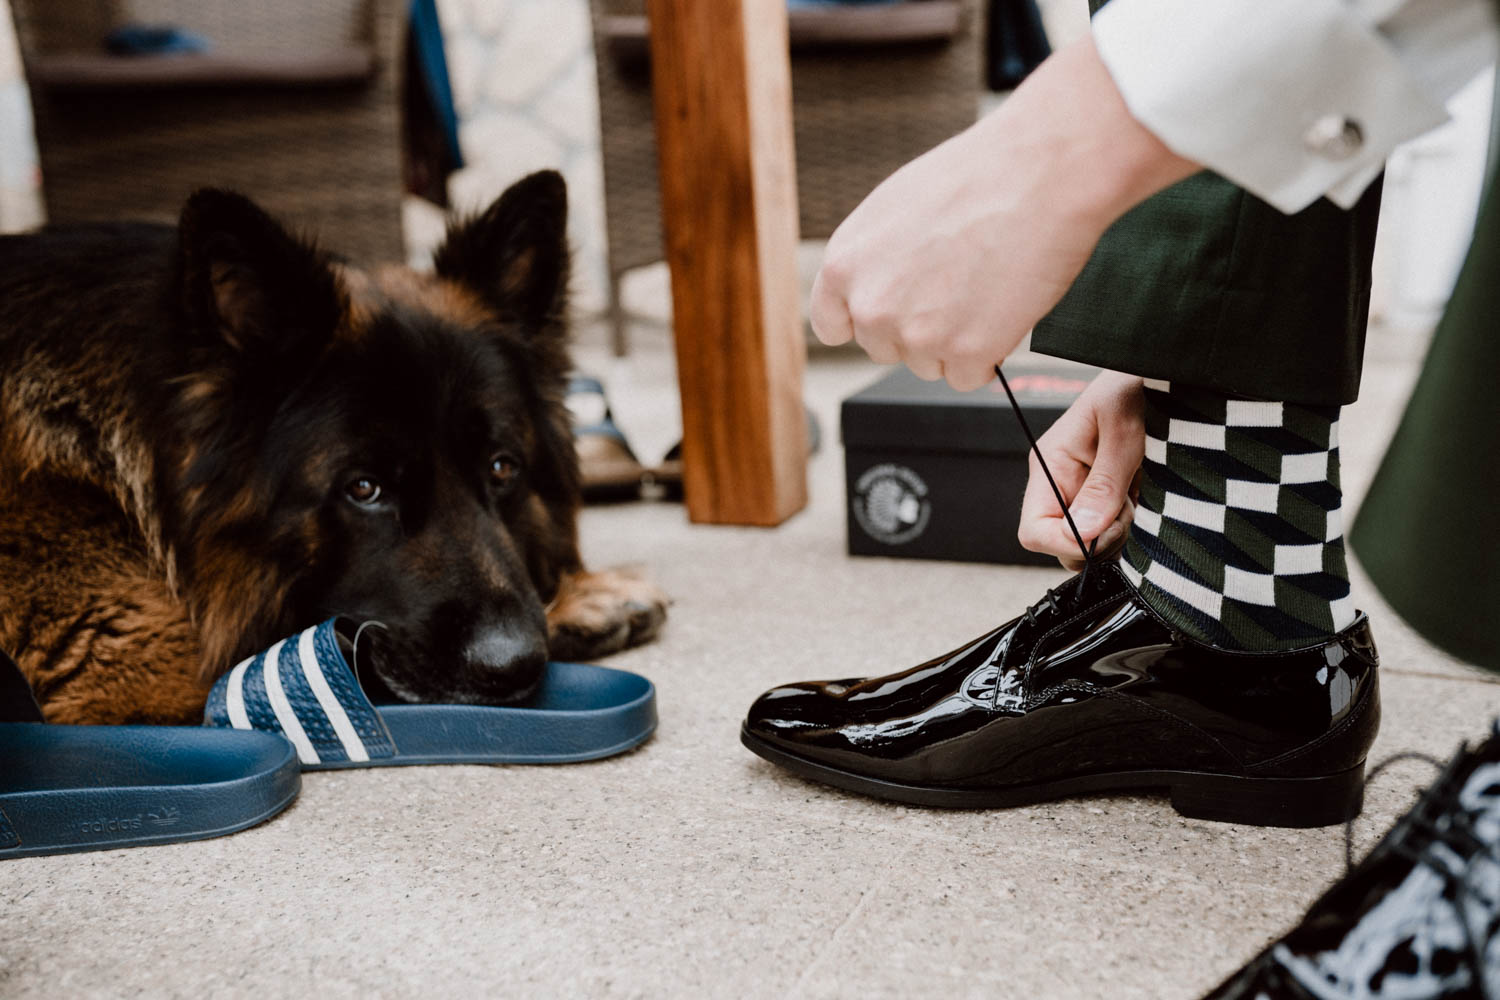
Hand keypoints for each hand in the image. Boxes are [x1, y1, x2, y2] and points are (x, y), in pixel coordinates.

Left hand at [809, 38, 1195, 391]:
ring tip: (983, 288)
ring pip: (928, 365)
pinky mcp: (966, 354)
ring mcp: (918, 335)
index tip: (889, 316)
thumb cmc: (976, 177)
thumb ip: (873, 259)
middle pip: (884, 348)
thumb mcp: (894, 208)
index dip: (865, 321)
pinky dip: (988, 354)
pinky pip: (969, 377)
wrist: (1040, 174)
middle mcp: (872, 307)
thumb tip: (874, 288)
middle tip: (955, 286)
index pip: (832, 326)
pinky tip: (1001, 309)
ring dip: (954, 342)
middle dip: (916, 328)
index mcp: (843, 266)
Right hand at [1017, 371, 1143, 571]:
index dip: (1065, 543)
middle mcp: (1060, 485)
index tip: (1103, 529)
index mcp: (1051, 466)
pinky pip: (1109, 533)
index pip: (1033, 531)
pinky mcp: (1106, 497)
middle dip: (1098, 541)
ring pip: (1088, 544)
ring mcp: (1083, 493)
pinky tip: (1142, 500)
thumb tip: (1084, 533)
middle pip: (1061, 545)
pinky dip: (1129, 528)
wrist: (1156, 370)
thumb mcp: (1124, 433)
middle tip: (1128, 510)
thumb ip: (1103, 485)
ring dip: (1117, 534)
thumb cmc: (1135, 389)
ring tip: (1138, 498)